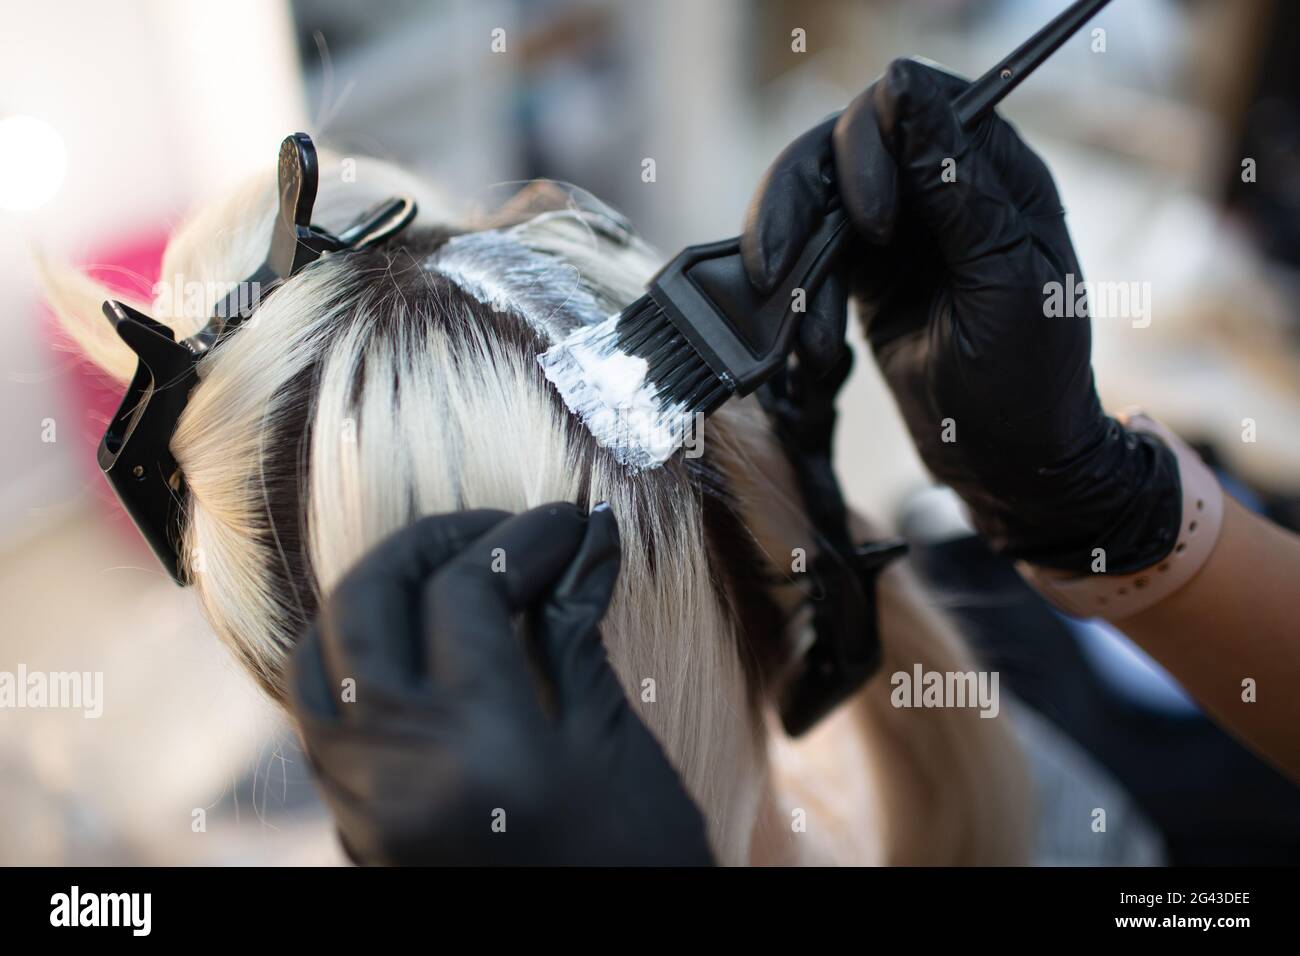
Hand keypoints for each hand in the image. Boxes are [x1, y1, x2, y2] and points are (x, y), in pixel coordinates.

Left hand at [289, 503, 712, 864]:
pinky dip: (359, 659)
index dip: (525, 537)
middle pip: (362, 602)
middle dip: (428, 542)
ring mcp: (361, 803)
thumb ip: (575, 628)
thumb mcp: (611, 739)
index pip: (465, 590)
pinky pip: (322, 716)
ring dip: (377, 596)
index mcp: (476, 743)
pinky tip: (422, 647)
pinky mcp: (355, 826)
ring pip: (318, 657)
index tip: (572, 524)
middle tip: (501, 532)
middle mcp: (394, 769)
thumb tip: (591, 536)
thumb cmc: (635, 862)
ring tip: (452, 580)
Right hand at [742, 58, 1180, 571]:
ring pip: (812, 200)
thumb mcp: (1000, 280)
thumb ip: (955, 185)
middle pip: (841, 145)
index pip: (911, 103)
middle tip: (782, 272)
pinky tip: (816, 350)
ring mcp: (898, 231)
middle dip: (802, 206)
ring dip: (791, 262)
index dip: (869, 145)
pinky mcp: (865, 273)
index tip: (869, 223)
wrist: (1006, 465)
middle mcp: (941, 188)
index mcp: (995, 173)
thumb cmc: (1026, 381)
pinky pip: (808, 257)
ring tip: (807, 335)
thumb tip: (905, 88)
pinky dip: (798, 300)